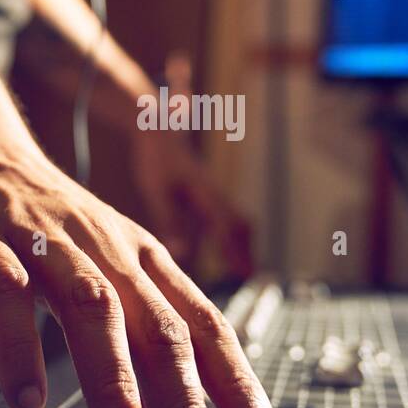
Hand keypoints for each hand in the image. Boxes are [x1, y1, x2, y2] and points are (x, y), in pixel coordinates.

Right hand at [0, 141, 280, 407]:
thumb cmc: (51, 226)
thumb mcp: (112, 265)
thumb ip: (144, 329)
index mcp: (146, 263)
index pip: (205, 327)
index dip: (238, 386)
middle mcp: (108, 253)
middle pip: (161, 333)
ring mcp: (49, 246)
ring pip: (94, 314)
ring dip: (116, 388)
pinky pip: (6, 297)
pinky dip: (19, 349)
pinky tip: (26, 401)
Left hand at [129, 126, 253, 279]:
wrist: (159, 131)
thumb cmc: (157, 160)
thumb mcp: (157, 192)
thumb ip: (170, 220)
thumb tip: (180, 252)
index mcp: (206, 194)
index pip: (227, 228)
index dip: (236, 252)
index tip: (244, 273)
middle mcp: (216, 193)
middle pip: (240, 224)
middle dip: (247, 249)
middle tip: (250, 275)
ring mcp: (215, 192)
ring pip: (238, 219)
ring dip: (244, 242)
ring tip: (245, 268)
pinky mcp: (209, 192)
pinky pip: (229, 215)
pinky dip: (234, 233)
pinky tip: (228, 247)